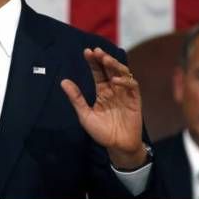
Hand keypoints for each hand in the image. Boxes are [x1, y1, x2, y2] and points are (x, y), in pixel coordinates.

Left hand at [61, 47, 145, 169]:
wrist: (118, 147)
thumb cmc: (102, 132)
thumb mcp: (85, 115)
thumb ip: (76, 98)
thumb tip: (63, 81)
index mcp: (102, 91)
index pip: (98, 72)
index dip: (93, 62)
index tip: (87, 52)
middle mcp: (114, 89)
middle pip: (110, 69)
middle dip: (104, 58)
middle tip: (96, 51)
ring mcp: (125, 93)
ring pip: (122, 73)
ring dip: (114, 65)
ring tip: (105, 59)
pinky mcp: (134, 100)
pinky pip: (132, 86)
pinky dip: (125, 81)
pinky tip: (115, 80)